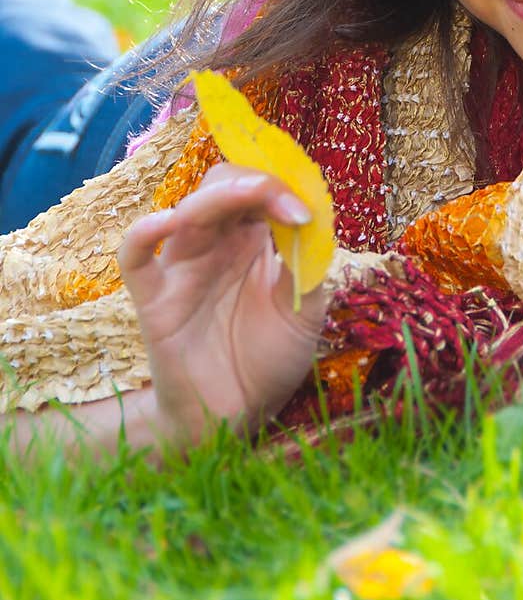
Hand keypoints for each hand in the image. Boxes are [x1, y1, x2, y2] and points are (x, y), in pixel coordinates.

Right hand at [116, 164, 328, 445]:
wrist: (236, 415)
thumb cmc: (270, 358)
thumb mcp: (304, 312)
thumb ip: (307, 268)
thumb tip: (310, 221)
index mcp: (254, 240)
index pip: (260, 191)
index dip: (284, 189)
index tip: (307, 212)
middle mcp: (217, 245)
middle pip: (222, 186)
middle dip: (254, 183)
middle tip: (287, 204)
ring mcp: (183, 267)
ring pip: (187, 211)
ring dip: (218, 196)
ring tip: (250, 194)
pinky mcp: (154, 298)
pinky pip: (135, 257)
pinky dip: (143, 234)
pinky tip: (166, 223)